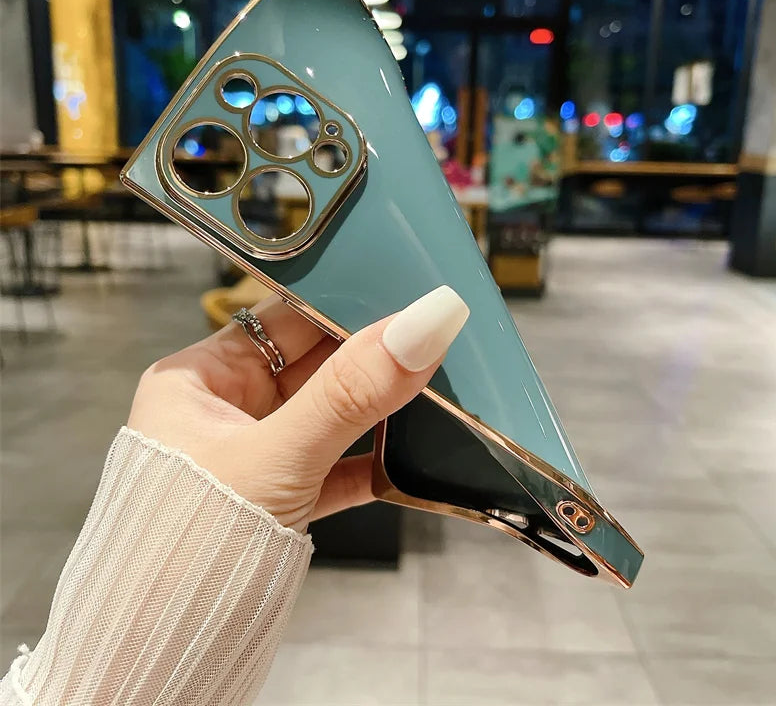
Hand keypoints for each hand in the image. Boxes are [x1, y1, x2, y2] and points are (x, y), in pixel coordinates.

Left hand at [128, 286, 468, 533]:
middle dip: (371, 353)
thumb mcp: (276, 456)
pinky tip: (412, 453)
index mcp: (198, 380)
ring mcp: (255, 456)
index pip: (281, 317)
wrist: (160, 666)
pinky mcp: (281, 500)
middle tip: (434, 337)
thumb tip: (425, 322)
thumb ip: (351, 392)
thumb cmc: (184, 550)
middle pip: (314, 363)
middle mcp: (225, 411)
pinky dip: (373, 461)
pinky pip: (337, 465)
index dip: (341, 300)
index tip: (403, 289)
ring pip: (330, 415)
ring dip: (378, 408)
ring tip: (436, 385)